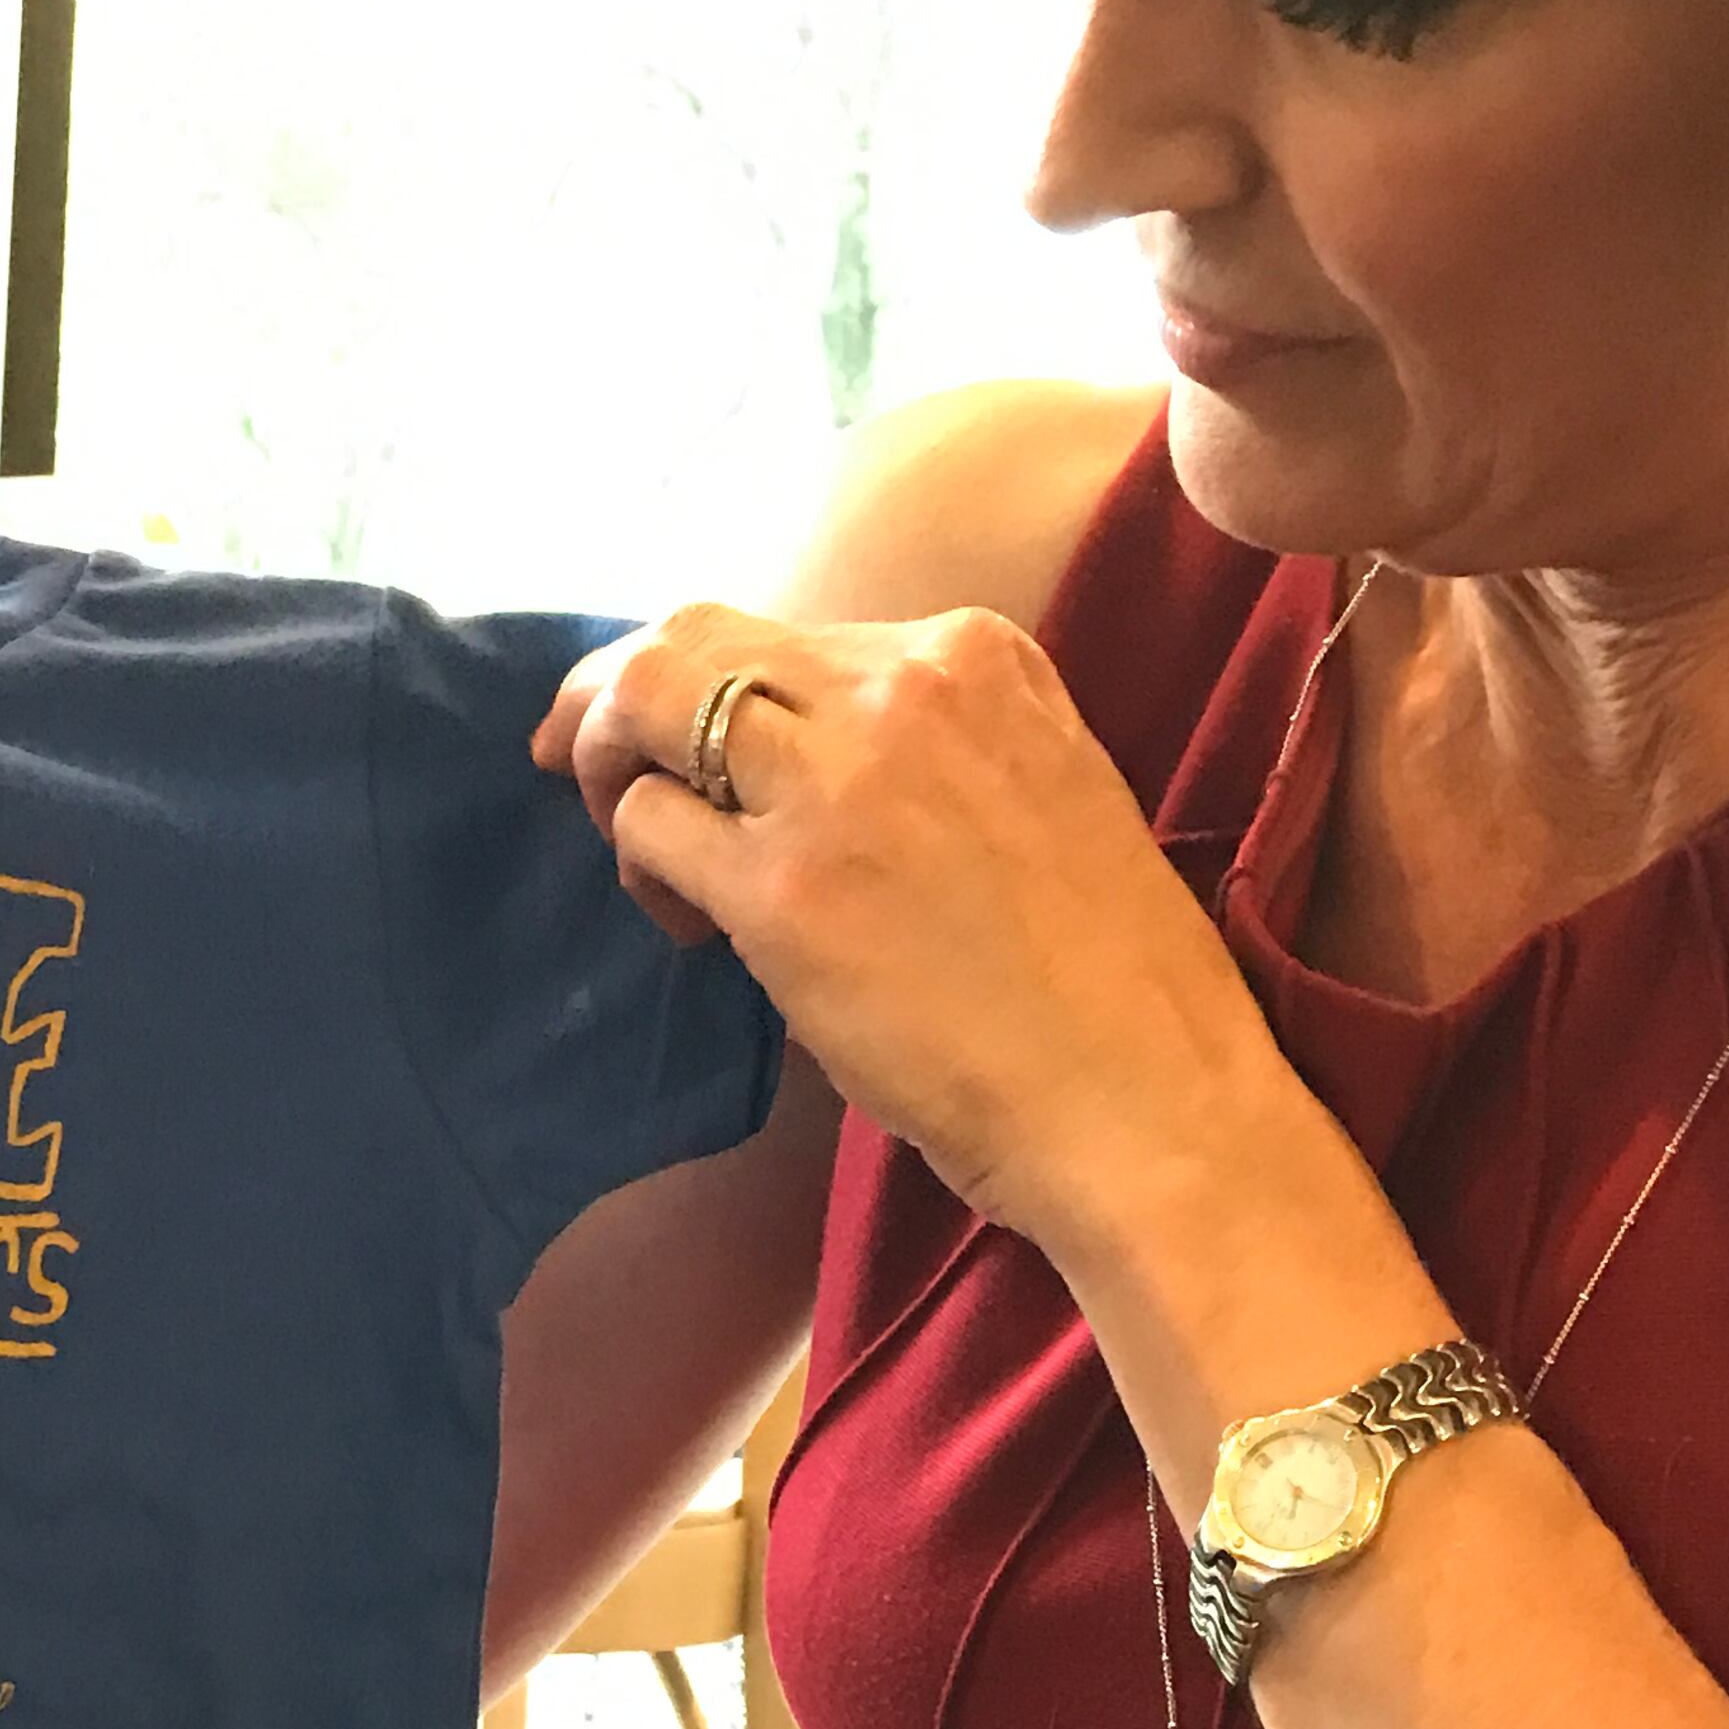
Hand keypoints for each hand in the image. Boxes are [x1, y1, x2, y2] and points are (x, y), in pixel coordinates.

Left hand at [534, 596, 1299, 1258]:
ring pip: (649, 700)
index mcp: (978, 653)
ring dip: (614, 775)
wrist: (1148, 1097)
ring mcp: (838, 779)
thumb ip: (929, 749)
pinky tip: (687, 927)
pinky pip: (650, 826)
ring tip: (658, 875)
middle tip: (580, 766)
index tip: (697, 752)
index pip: (790, 630)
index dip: (716, 688)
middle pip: (696, 638)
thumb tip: (793, 764)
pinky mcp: (784, 887)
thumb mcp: (1040, 790)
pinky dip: (639, 865)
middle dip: (617, 696)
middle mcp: (903, 684)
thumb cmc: (1107, 983)